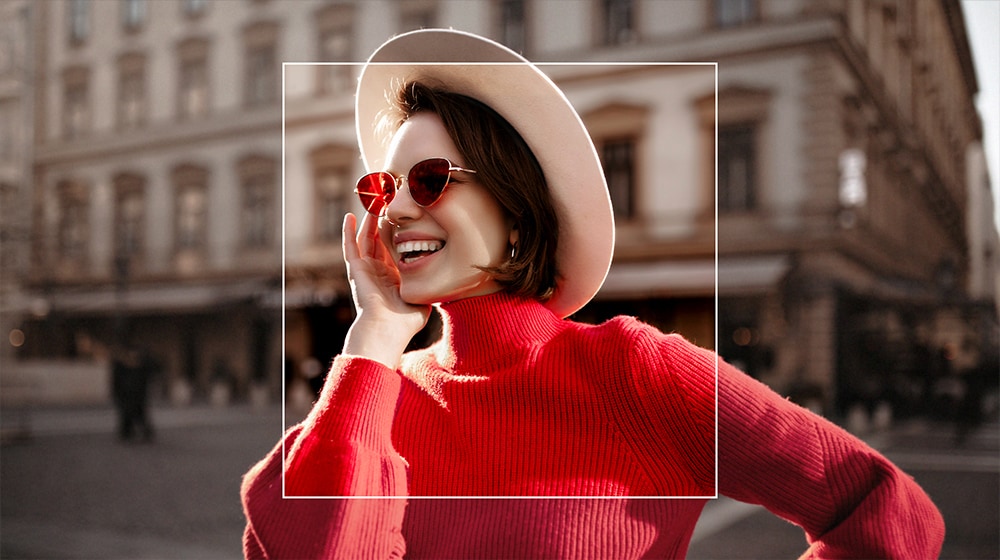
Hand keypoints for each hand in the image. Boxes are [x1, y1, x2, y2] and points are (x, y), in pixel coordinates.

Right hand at [340, 212, 430, 368]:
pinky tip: (349, 216)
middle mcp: (379, 271)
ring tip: (374, 201)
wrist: (387, 330)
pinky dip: (348, 232)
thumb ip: (429, 286)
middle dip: (384, 220)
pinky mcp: (356, 270)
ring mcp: (366, 270)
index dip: (399, 231)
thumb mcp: (423, 298)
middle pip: (379, 239)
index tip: (406, 214)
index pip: (395, 248)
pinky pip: (350, 247)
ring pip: (365, 238)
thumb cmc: (406, 320)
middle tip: (389, 201)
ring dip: (369, 220)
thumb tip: (445, 278)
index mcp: (394, 277)